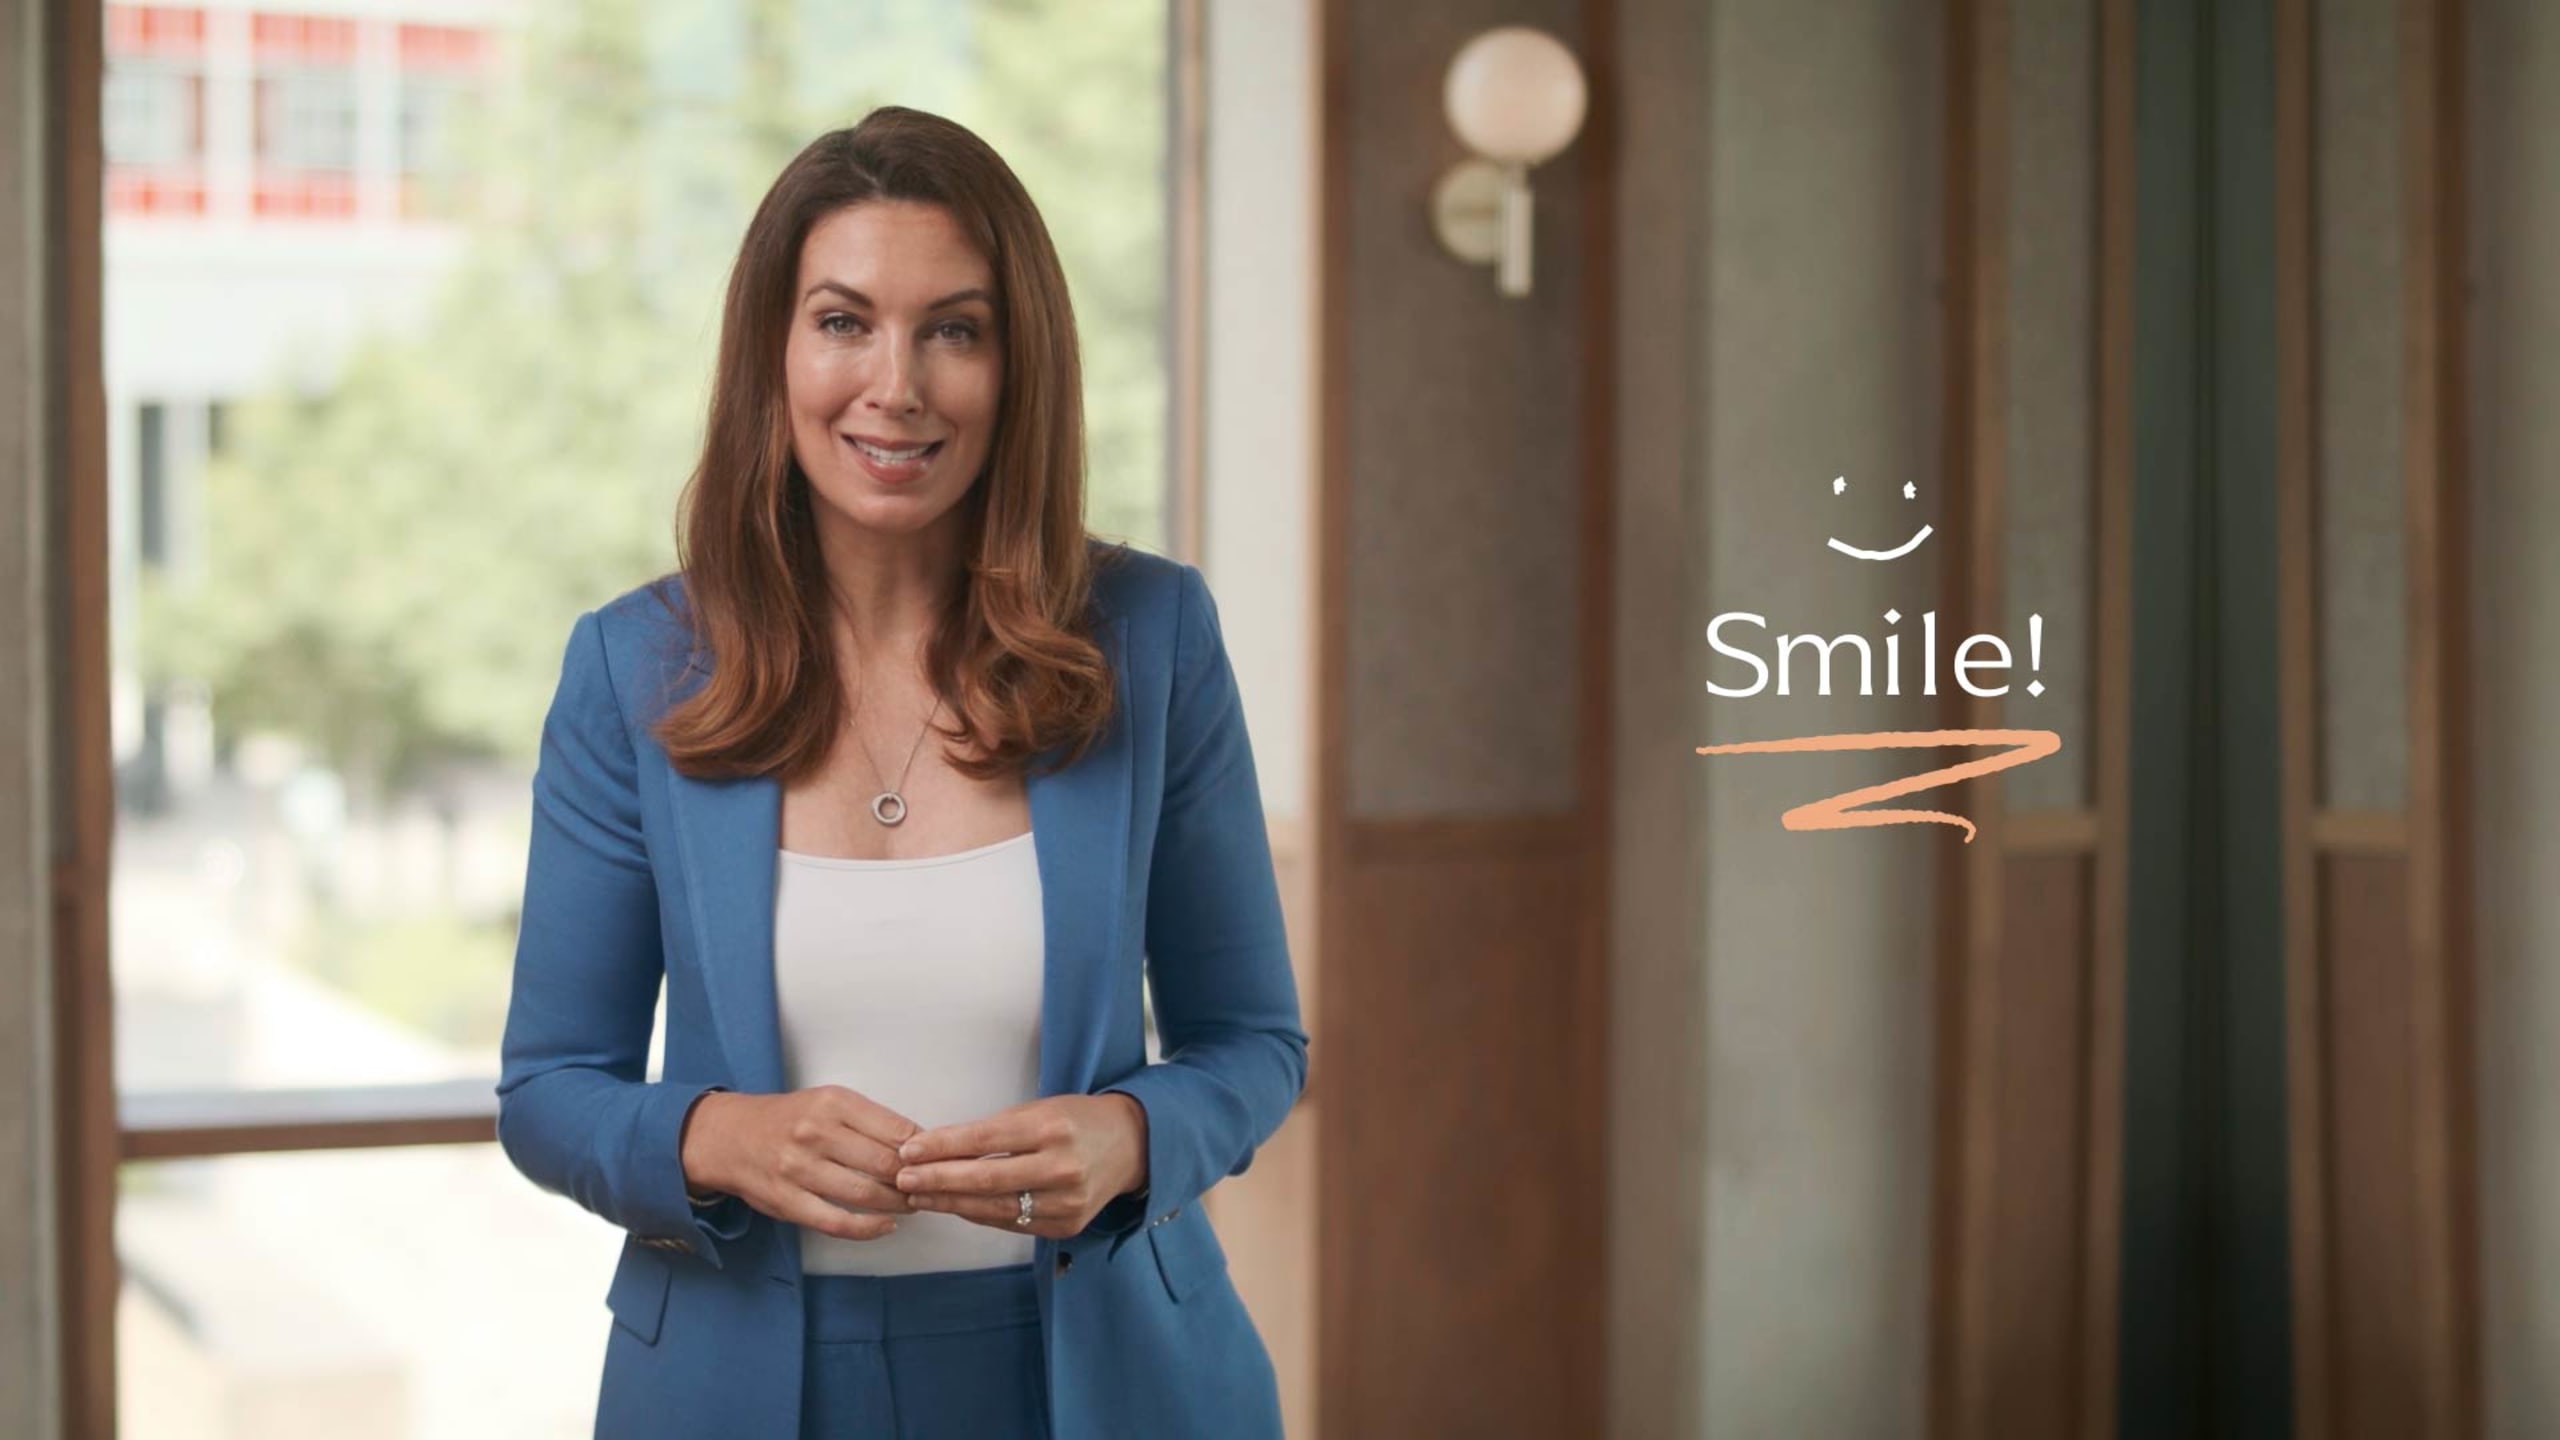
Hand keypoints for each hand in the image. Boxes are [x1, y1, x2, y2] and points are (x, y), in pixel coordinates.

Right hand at [680, 1086, 921, 1242]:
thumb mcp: (829, 1102)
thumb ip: (871, 1120)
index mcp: (833, 1103)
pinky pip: (837, 1222)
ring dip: (897, 1204)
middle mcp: (816, 1133)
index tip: (936, 1160)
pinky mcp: (787, 1201)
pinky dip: (869, 1228)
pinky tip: (886, 1225)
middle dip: (914, 1180)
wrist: (730, 1136)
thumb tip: (920, 1142)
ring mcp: (799, 1169)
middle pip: (885, 1163)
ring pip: (865, 1194)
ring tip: (912, 1204)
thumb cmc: (789, 1119)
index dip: (923, 1150)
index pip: (896, 1128)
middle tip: (928, 1186)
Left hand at [892, 1094, 1149, 1238]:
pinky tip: (955, 1207)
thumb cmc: (1074, 1120)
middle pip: (986, 1179)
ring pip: (996, 1207)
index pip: (984, 1140)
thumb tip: (936, 1150)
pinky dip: (980, 1214)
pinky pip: (1013, 1223)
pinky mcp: (1068, 1225)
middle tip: (903, 1180)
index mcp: (1052, 1128)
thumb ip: (994, 1132)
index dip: (942, 1147)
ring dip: (951, 1203)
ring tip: (919, 1197)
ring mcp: (1068, 1201)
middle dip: (938, 1181)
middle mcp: (1062, 1167)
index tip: (908, 1150)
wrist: (1131, 1145)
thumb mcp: (1039, 1110)